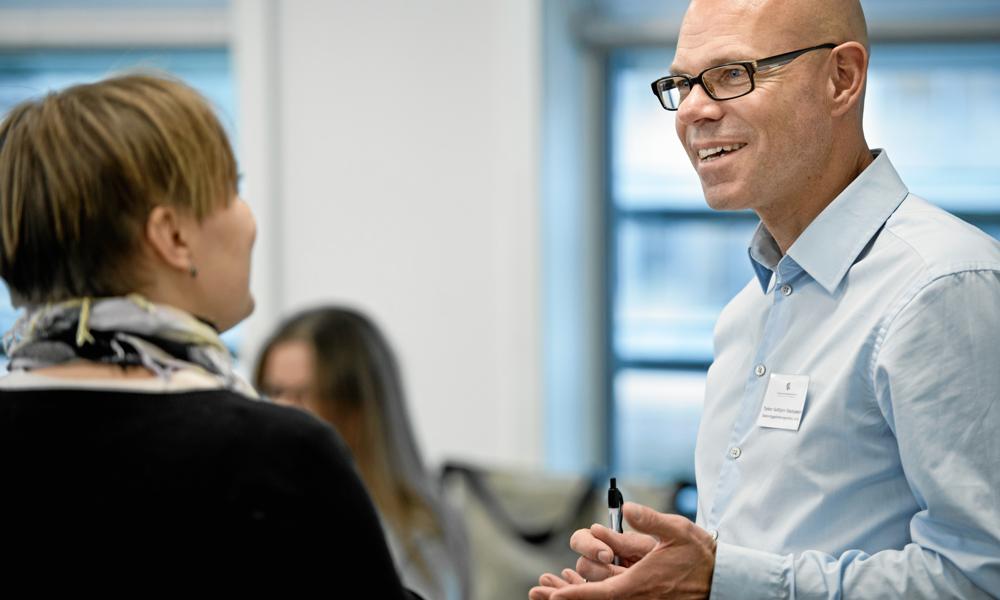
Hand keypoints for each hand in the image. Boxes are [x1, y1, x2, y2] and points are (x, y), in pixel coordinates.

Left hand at [528, 502, 715, 599]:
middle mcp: (639, 598)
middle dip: (567, 598)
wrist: (721, 577)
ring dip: (578, 596)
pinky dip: (593, 595)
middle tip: (539, 593)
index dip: (575, 595)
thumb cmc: (699, 554)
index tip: (553, 597)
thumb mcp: (677, 531)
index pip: (600, 594)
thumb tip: (629, 509)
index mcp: (641, 584)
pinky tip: (580, 588)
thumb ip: (650, 520)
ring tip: (550, 591)